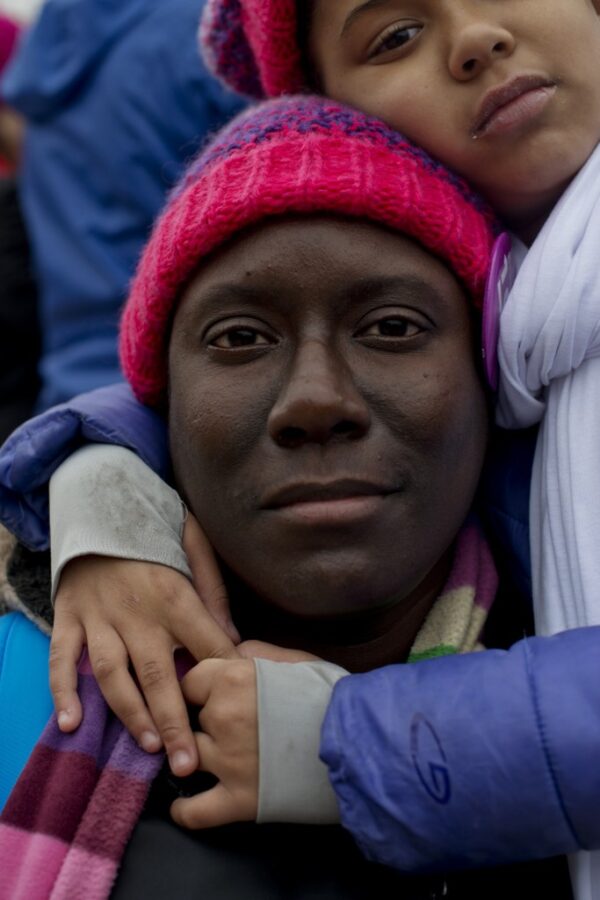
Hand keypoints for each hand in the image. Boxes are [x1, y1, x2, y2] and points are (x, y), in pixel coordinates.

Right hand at [49, 514, 239, 776]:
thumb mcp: (193, 542)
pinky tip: (71, 723)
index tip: (237, 709)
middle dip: (175, 721)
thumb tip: (233, 637)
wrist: (97, 506)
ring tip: (149, 748)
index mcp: (174, 594)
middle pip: (159, 674)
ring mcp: (99, 618)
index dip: (223, 677)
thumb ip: (213, 587)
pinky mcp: (70, 619)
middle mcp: (137, 612)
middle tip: (188, 763)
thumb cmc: (153, 530)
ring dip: (131, 714)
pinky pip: (63, 659)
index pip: (205, 644)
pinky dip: (64, 691)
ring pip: (114, 675)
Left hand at [170, 644, 320, 829]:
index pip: (191, 682)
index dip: (199, 689)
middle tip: (222, 727)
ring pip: (187, 758)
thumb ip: (255, 653)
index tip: (205, 698)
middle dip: (204, 722)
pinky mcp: (240, 799)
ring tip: (199, 761)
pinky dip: (185, 810)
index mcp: (234, 679)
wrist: (361, 740)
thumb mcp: (295, 659)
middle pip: (190, 718)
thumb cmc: (332, 696)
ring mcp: (229, 762)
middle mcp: (223, 718)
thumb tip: (232, 654)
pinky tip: (183, 805)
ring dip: (193, 759)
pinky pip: (195, 811)